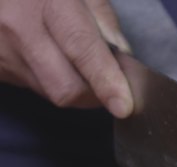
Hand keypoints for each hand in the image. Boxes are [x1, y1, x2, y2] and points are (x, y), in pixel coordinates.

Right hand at [0, 0, 132, 117]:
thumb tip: (124, 58)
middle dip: (98, 95)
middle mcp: (20, 30)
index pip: (81, 48)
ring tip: (80, 65)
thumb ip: (104, 20)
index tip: (124, 106)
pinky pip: (37, 90)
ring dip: (78, 90)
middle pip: (67, 87)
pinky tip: (55, 62)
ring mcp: (5, 53)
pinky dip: (56, 84)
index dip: (105, 80)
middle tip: (112, 83)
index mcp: (48, 3)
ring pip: (53, 94)